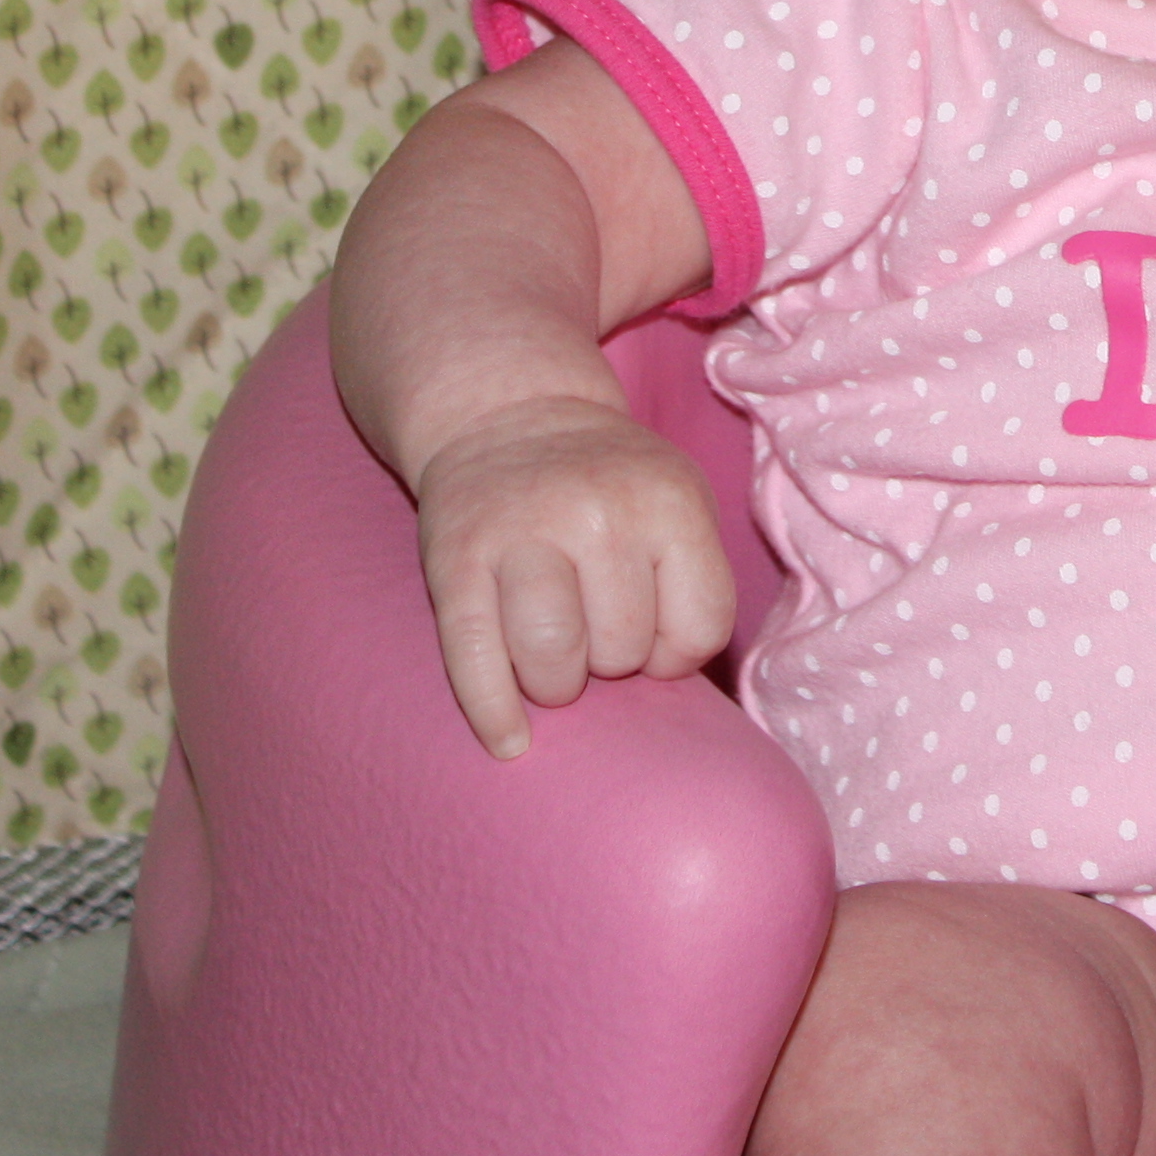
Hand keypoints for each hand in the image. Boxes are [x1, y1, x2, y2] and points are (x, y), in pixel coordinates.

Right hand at [403, 397, 736, 756]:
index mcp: (669, 501)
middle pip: (622, 651)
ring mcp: (521, 533)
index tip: (653, 628)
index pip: (700, 629)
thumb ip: (695, 580)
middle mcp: (598, 512)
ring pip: (552, 661)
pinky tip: (509, 739)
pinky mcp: (454, 560)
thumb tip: (678, 689)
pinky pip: (475, 659)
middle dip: (611, 659)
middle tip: (593, 625)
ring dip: (556, 683)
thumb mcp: (677, 503)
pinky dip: (493, 713)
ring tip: (555, 659)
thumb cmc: (609, 486)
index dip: (676, 650)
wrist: (511, 416)